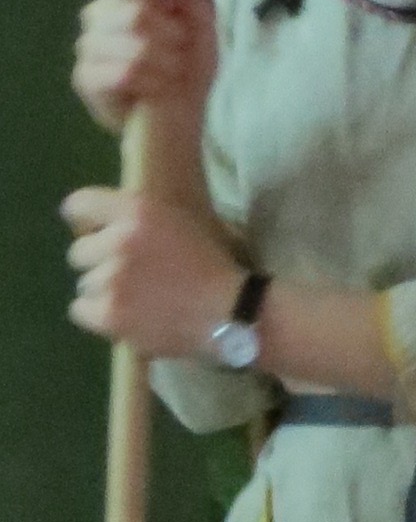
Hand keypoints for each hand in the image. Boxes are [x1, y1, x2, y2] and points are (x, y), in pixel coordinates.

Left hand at [60, 188, 245, 358]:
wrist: (233, 312)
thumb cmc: (213, 264)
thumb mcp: (180, 221)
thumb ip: (140, 218)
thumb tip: (101, 225)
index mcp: (138, 210)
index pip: (77, 205)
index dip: (85, 222)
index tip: (97, 233)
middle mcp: (119, 241)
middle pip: (78, 252)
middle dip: (100, 261)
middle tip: (130, 274)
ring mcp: (111, 280)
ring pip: (84, 283)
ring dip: (104, 290)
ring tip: (136, 299)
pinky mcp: (110, 314)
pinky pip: (80, 310)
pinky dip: (99, 314)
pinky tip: (126, 315)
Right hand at [74, 0, 215, 134]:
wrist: (183, 113)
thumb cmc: (188, 63)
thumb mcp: (201, 23)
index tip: (172, 2)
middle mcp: (98, 13)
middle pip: (136, 12)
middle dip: (173, 36)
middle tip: (180, 49)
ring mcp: (88, 46)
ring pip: (134, 46)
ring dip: (167, 63)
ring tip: (171, 72)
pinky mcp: (85, 78)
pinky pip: (124, 74)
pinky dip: (153, 83)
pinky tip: (156, 89)